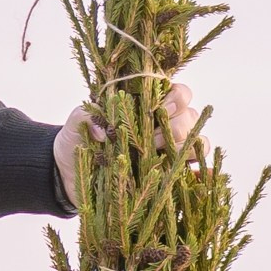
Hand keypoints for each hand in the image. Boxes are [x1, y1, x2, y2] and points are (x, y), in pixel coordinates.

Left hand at [53, 82, 198, 208]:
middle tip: (150, 140)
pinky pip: (195, 173)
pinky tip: (198, 178)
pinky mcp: (167, 174)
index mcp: (147, 105)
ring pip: (198, 142)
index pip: (179, 93)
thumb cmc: (78, 140)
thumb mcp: (76, 123)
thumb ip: (86, 115)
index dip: (177, 97)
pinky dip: (202, 175)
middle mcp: (163, 126)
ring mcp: (167, 150)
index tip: (160, 108)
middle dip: (175, 126)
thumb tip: (104, 130)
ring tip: (157, 155)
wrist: (68, 173)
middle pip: (191, 117)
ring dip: (184, 147)